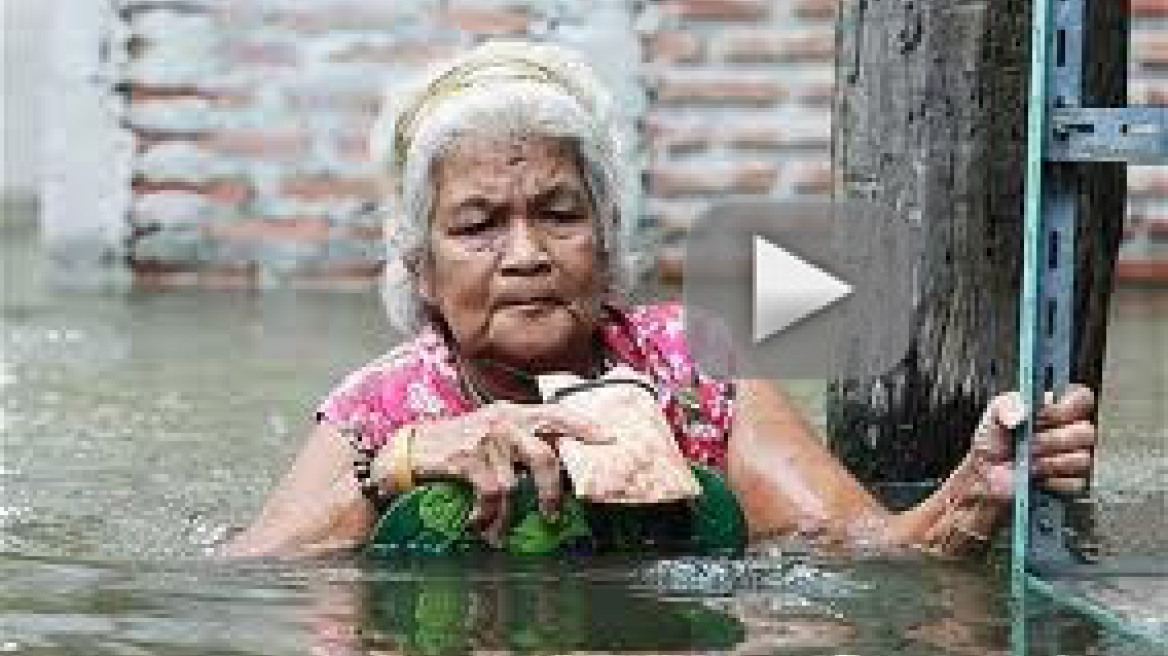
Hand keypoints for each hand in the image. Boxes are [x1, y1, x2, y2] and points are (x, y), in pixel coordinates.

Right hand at [407, 402, 609, 540]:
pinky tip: (481, 526)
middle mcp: (504, 422)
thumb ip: (521, 439)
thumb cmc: (456, 443)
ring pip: (514, 484)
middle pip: (544, 455)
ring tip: (502, 533)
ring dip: (508, 516)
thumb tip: (556, 463)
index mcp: (515, 413)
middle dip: (552, 490)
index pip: (557, 414)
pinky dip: (487, 517)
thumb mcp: (492, 430)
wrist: (409, 449)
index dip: (584, 427)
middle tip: (553, 515)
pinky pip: (489, 495)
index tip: (609, 439)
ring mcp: (485, 440)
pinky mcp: (466, 458)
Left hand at [970, 384, 1096, 500]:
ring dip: (1051, 462)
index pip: (1083, 398)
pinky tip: (1037, 478)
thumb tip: (1023, 414)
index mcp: (1059, 408)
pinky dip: (1052, 481)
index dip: (1067, 408)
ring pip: (1082, 458)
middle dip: (1053, 440)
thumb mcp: (995, 414)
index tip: (1043, 417)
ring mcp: (1078, 458)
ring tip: (1030, 462)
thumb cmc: (995, 440)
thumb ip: (1007, 405)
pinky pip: (1076, 483)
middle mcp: (1075, 431)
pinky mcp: (1075, 484)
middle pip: (1086, 432)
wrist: (986, 473)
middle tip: (1030, 445)